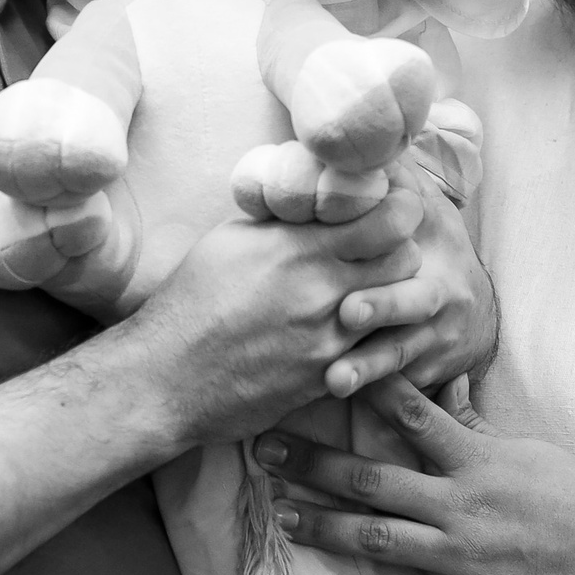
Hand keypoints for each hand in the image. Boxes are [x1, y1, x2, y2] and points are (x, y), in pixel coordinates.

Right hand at [135, 168, 437, 449]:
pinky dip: (370, 336)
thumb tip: (312, 196)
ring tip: (365, 289)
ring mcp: (330, 340)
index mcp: (299, 249)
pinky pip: (374, 350)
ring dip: (390, 295)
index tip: (390, 207)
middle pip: (406, 262)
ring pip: (397, 308)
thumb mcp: (230, 240)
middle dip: (401, 250)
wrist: (168, 378)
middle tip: (382, 249)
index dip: (398, 210)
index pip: (389, 220)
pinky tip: (347, 328)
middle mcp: (323, 293)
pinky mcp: (327, 378)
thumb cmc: (190, 302)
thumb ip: (281, 219)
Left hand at [251, 376, 574, 574]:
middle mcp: (459, 505)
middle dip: (314, 464)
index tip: (317, 378)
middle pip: (373, 480)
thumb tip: (444, 382)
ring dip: (324, 527)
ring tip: (282, 516)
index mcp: (475, 459)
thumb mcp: (525, 450)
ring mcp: (462, 557)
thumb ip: (474, 425)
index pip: (411, 416)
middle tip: (265, 451)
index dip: (363, 395)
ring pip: (379, 540)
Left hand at [320, 165, 494, 399]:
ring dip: (369, 370)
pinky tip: (338, 405)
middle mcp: (439, 302)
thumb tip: (360, 138)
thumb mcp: (423, 208)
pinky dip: (378, 399)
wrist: (475, 310)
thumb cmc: (432, 248)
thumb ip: (394, 178)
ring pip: (402, 358)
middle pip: (409, 310)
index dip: (382, 267)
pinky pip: (406, 390)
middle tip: (346, 314)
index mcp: (434, 254)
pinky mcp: (429, 377)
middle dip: (379, 311)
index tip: (350, 282)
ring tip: (334, 382)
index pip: (409, 257)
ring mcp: (436, 344)